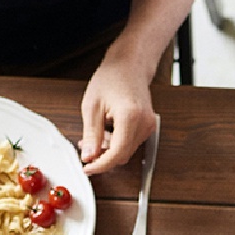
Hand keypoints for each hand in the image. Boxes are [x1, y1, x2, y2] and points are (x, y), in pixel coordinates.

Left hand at [79, 43, 157, 175]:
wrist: (130, 66)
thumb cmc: (112, 78)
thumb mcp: (92, 106)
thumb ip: (92, 135)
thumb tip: (89, 157)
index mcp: (131, 117)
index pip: (117, 153)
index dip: (101, 165)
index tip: (87, 168)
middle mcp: (145, 123)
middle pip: (123, 155)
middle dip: (103, 157)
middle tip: (85, 150)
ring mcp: (149, 126)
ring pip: (127, 151)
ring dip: (109, 150)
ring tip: (93, 138)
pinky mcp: (148, 126)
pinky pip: (131, 143)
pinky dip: (117, 143)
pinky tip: (106, 133)